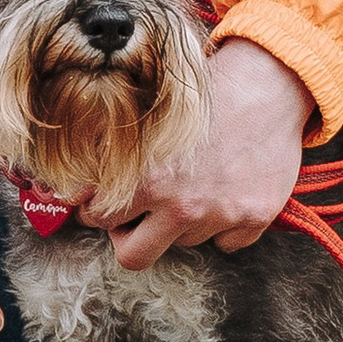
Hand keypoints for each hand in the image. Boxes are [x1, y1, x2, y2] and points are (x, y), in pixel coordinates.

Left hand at [94, 40, 308, 270]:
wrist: (269, 84)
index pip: (101, 220)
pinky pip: (227, 243)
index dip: (98, 210)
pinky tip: (224, 192)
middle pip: (134, 256)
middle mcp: (184, 206)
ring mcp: (222, 216)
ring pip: (184, 242)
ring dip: (180, 222)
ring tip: (192, 183)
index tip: (104, 203)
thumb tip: (73, 191)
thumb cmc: (206, 93)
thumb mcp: (149, 117)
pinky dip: (223, 226)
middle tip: (135, 215)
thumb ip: (111, 156)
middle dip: (128, 237)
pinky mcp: (255, 219)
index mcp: (151, 180)